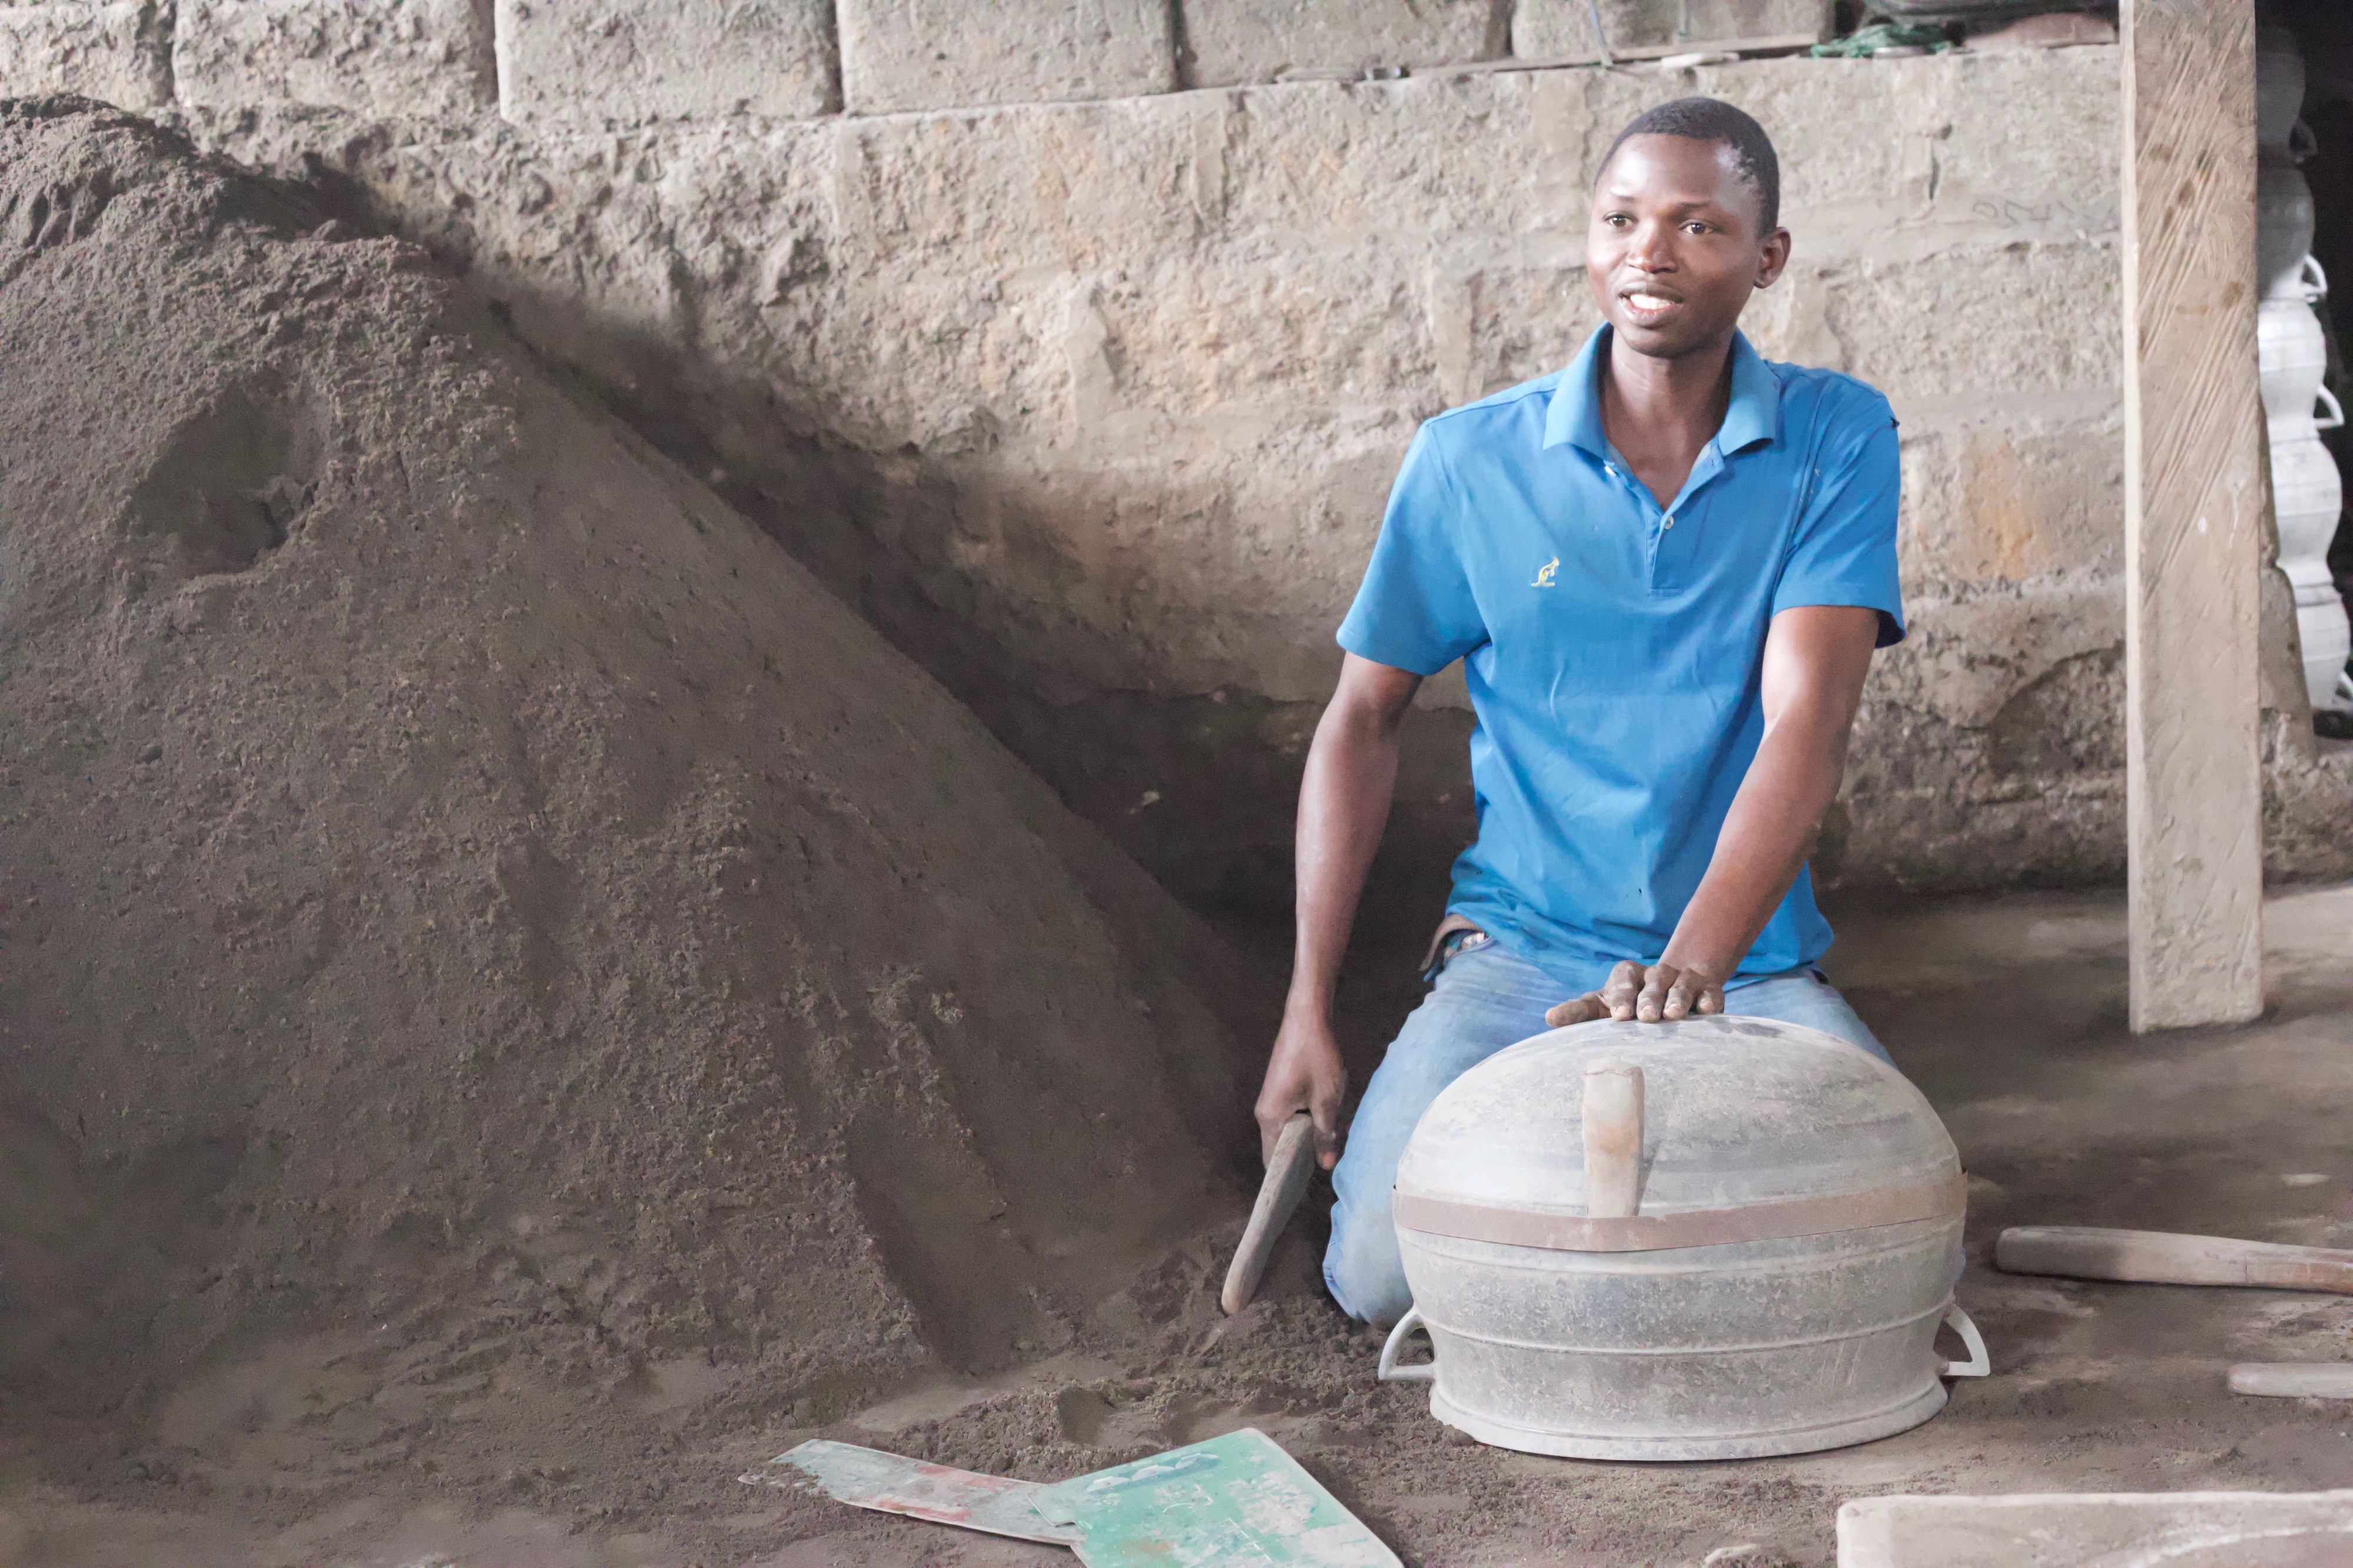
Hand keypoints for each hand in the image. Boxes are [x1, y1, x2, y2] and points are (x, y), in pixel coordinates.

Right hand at [1255, 1007, 1347, 1169]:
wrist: (1307, 1017)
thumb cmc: (1316, 1057)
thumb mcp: (1327, 1100)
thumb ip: (1326, 1135)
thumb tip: (1326, 1166)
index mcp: (1270, 1117)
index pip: (1272, 1160)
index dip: (1287, 1177)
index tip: (1303, 1192)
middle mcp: (1265, 1111)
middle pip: (1282, 1146)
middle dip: (1306, 1156)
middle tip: (1330, 1166)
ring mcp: (1272, 1099)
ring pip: (1291, 1129)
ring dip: (1312, 1136)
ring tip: (1337, 1143)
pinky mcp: (1281, 1088)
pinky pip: (1294, 1114)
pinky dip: (1311, 1120)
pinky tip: (1333, 1120)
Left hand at [1545, 958, 1725, 1027]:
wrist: (1677, 986)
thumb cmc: (1629, 1005)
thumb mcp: (1602, 1007)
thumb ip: (1578, 1013)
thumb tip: (1548, 1018)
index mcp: (1625, 978)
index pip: (1618, 983)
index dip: (1618, 996)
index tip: (1617, 1015)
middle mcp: (1653, 976)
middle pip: (1649, 983)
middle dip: (1647, 999)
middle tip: (1644, 1017)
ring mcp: (1681, 981)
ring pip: (1678, 986)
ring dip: (1676, 999)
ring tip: (1672, 1015)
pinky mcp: (1707, 990)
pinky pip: (1709, 993)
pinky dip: (1708, 1001)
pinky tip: (1706, 1012)